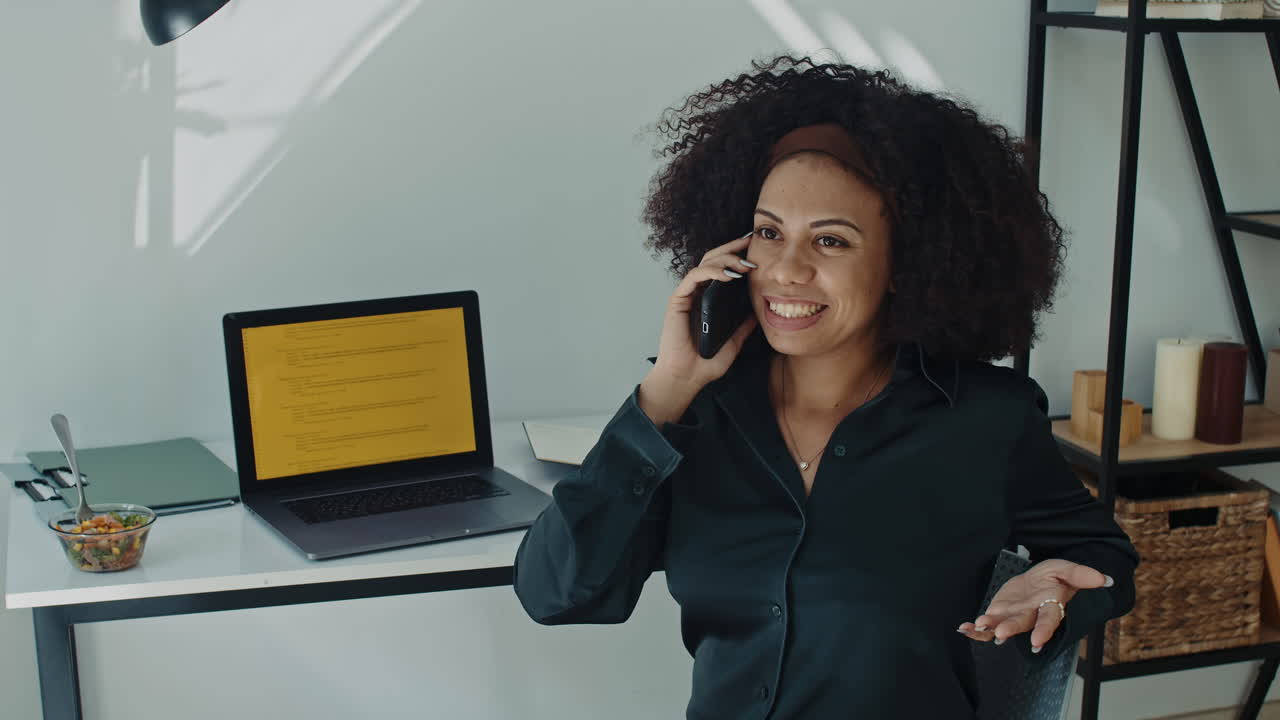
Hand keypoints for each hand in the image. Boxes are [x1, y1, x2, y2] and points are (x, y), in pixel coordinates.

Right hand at [639, 232, 758, 424]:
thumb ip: (743, 326)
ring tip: (744, 263)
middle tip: (751, 242)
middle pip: (713, 259)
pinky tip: (728, 275)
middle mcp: (696, 293)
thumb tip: (759, 312)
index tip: (757, 250)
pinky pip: (694, 277)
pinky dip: (710, 272)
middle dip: (732, 248)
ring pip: (704, 264)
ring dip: (725, 259)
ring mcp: (686, 295)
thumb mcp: (734, 342)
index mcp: (708, 300)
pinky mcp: (678, 300)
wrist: (687, 378)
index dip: (737, 256)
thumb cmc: (705, 363)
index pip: (722, 269)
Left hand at [957, 558, 1113, 653]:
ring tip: (977, 626)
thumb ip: (1082, 575)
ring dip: (989, 628)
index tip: (1037, 643)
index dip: (1044, 631)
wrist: (1040, 580)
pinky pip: (988, 626)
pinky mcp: (1001, 615)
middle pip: (1023, 623)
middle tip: (1000, 634)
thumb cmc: (1056, 577)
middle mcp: (1032, 615)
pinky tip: (964, 628)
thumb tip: (1105, 579)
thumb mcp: (1068, 569)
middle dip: (1011, 628)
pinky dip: (976, 629)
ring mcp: (1015, 616)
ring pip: (1002, 625)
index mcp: (1051, 606)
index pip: (1049, 619)